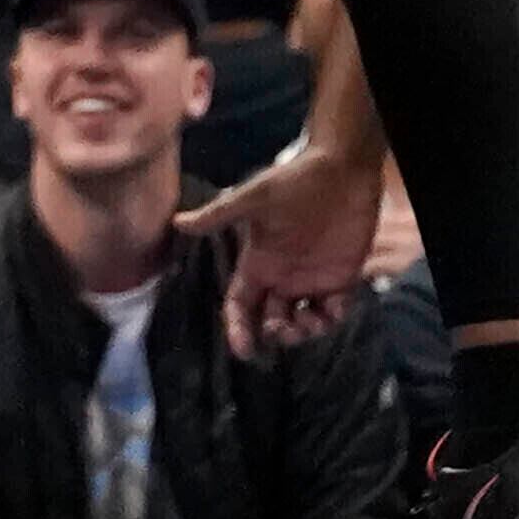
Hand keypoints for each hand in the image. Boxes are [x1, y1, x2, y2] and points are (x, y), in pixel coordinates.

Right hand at [172, 136, 384, 359]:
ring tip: (310, 320)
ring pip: (302, 322)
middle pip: (270, 320)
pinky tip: (332, 311)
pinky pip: (334, 311)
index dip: (238, 327)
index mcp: (259, 262)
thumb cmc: (294, 183)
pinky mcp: (340, 277)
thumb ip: (219, 215)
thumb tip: (177, 221)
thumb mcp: (254, 198)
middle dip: (274, 334)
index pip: (240, 303)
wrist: (340, 168)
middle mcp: (282, 276)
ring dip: (302, 332)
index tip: (243, 349)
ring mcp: (311, 279)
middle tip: (284, 327)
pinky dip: (332, 319)